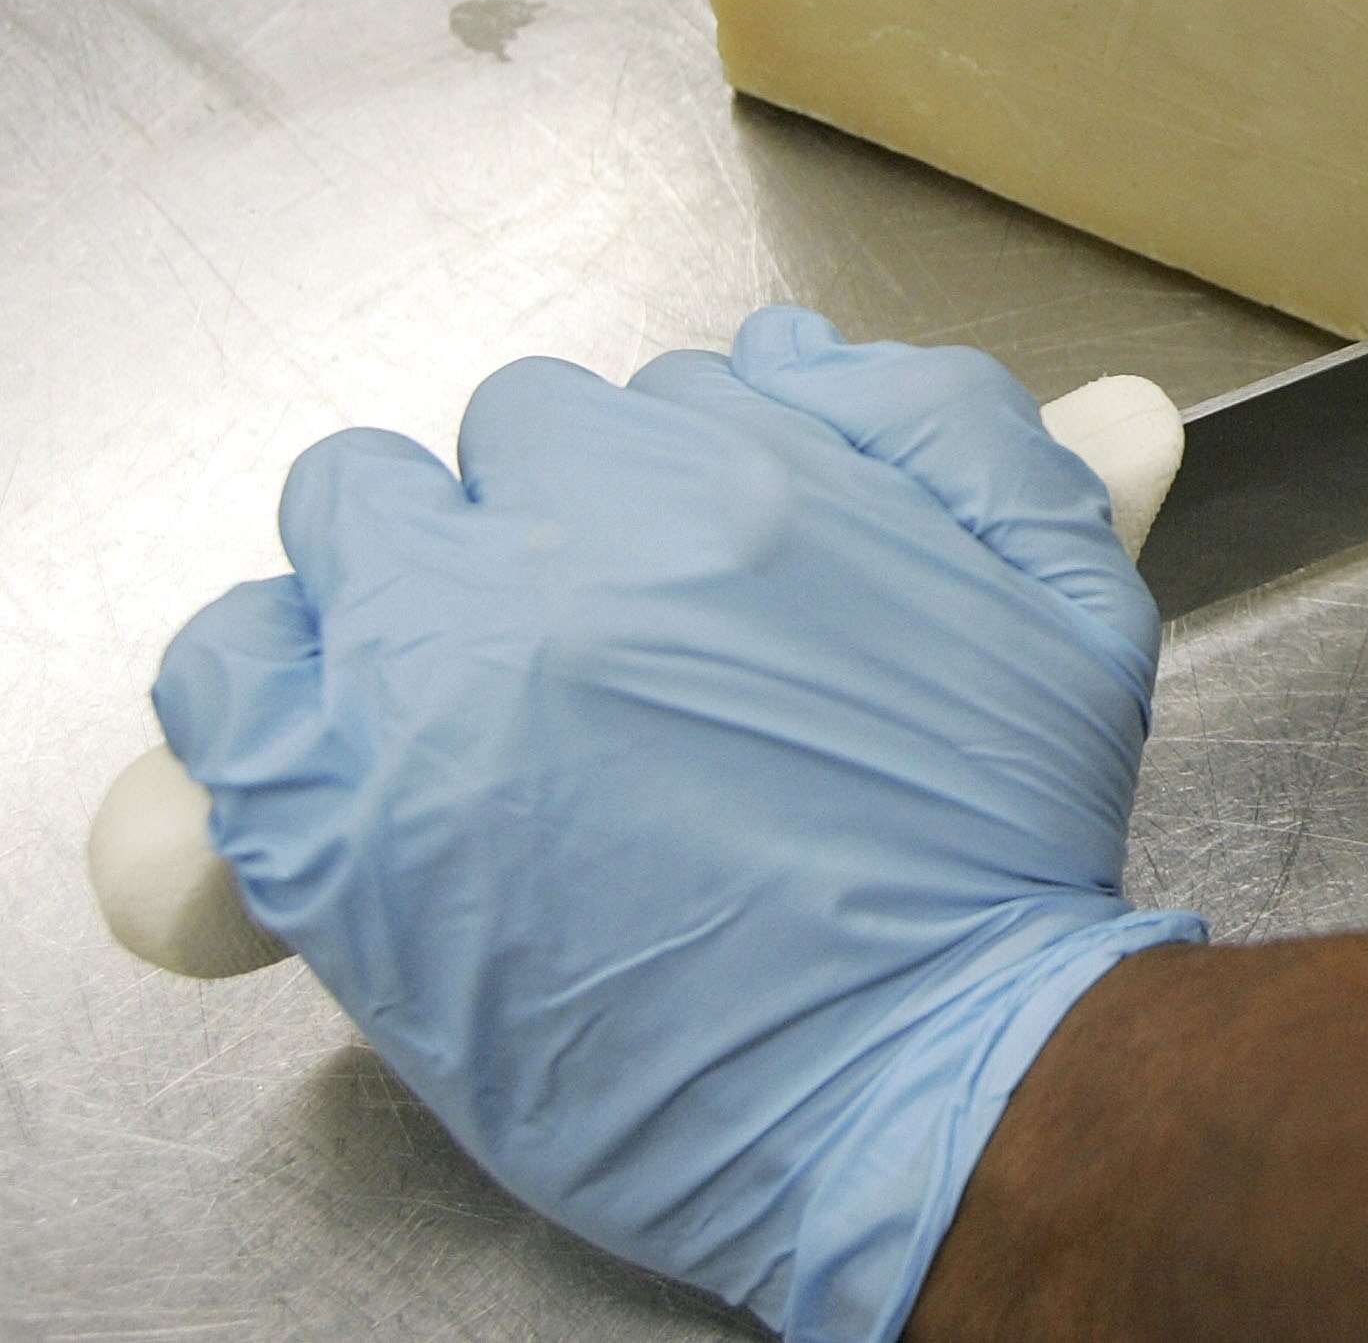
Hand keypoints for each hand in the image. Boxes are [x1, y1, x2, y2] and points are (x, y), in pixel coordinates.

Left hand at [151, 309, 1203, 1340]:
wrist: (928, 1081)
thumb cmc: (999, 866)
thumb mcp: (1070, 610)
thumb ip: (960, 438)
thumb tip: (794, 352)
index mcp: (746, 489)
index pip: (652, 402)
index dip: (677, 496)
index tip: (696, 589)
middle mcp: (580, 554)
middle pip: (505, 438)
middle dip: (555, 518)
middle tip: (607, 648)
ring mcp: (441, 678)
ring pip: (354, 511)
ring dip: (410, 572)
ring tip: (472, 686)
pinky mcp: (339, 820)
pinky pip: (231, 665)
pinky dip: (278, 681)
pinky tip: (352, 746)